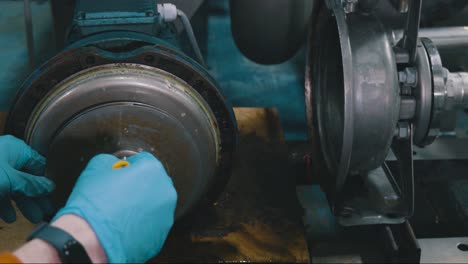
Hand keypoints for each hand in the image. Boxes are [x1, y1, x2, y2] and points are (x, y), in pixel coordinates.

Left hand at [0, 135, 54, 222]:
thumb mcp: (11, 180)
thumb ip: (32, 184)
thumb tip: (49, 186)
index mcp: (15, 149)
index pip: (39, 166)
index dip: (46, 182)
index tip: (53, 197)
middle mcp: (6, 156)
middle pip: (27, 178)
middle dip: (36, 197)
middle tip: (45, 211)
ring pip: (14, 187)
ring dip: (24, 203)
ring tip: (33, 217)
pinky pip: (0, 192)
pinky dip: (6, 204)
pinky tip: (10, 216)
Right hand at [53, 152, 177, 262]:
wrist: (91, 239)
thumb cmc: (94, 203)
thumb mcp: (97, 167)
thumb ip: (112, 160)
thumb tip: (116, 165)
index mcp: (152, 169)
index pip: (143, 160)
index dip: (128, 166)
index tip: (120, 173)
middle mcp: (165, 190)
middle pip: (153, 182)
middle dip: (138, 185)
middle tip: (120, 193)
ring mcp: (166, 214)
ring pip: (154, 203)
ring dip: (141, 204)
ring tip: (121, 210)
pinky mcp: (161, 233)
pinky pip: (152, 223)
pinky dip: (142, 222)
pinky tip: (125, 224)